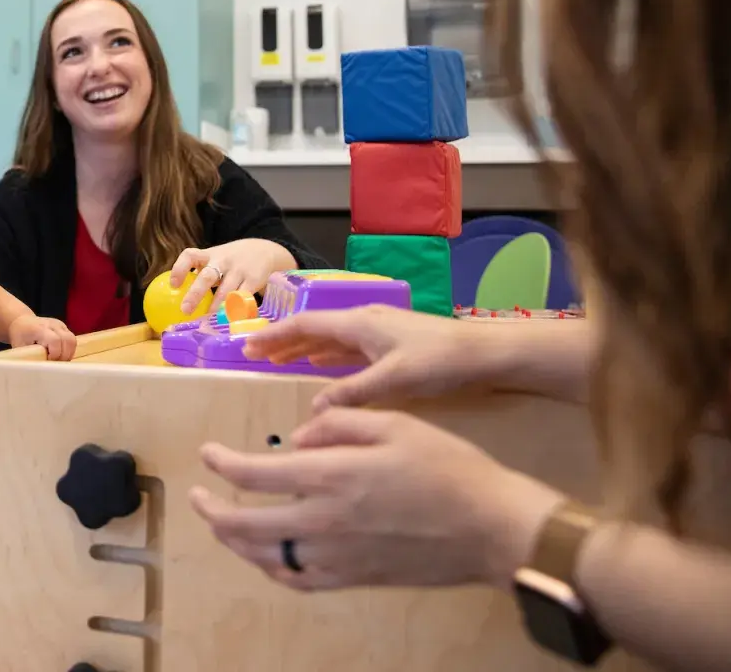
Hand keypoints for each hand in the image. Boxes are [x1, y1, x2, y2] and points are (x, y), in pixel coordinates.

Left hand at [9, 315, 77, 359]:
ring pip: (72, 341)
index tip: (48, 362)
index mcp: (39, 329)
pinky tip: (59, 355)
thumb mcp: (20, 348)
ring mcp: (60, 325)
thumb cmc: (19, 336)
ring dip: (68, 354)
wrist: (22, 321)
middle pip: (68, 340)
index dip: (55, 354)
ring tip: (57, 361)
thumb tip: (38, 371)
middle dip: (64, 356)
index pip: (55, 340)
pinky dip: (68, 350)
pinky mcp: (64, 327)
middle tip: (55, 364)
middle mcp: (52, 324)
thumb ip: (30, 357)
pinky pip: (72, 340)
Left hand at [168, 239, 297, 312]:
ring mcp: (239, 271)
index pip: (190, 255)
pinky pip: (242, 298)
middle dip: (195, 293)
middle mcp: (223, 261)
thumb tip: (175, 296)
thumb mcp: (216, 259)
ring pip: (226, 290)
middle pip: (207, 276)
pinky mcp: (254, 281)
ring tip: (207, 318)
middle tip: (185, 310)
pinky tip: (228, 319)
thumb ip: (200, 272)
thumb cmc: (231, 261)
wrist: (265, 251)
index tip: (173, 284)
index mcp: (210, 255)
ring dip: (215, 306)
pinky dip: (235, 309)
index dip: (179, 269)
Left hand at [188, 407, 561, 591]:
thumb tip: (297, 436)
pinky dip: (273, 568)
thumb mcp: (395, 423)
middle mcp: (325, 520)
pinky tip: (268, 557)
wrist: (492, 527)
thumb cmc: (448, 468)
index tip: (209, 454)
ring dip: (235, 542)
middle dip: (212, 510)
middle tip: (197, 497)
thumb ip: (338, 426)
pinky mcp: (355, 578)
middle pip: (246, 524)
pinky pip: (299, 580)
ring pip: (266, 557)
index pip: (254, 474)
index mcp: (332, 475)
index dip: (222, 463)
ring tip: (222, 525)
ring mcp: (338, 555)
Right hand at [238, 304, 499, 411]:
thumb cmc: (439, 362)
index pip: (305, 325)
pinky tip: (321, 365)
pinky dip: (326, 354)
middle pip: (313, 328)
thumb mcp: (393, 380)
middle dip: (281, 341)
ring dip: (302, 347)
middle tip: (252, 355)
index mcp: (359, 323)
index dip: (274, 336)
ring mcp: (378, 330)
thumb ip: (352, 393)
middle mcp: (364, 321)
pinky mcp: (391, 342)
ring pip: (330, 337)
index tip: (246, 347)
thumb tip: (314, 409)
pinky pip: (346, 346)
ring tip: (279, 361)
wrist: (485, 353)